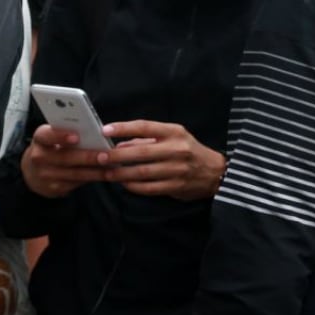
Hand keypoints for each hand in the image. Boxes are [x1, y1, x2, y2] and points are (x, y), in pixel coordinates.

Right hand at [20, 124, 112, 198]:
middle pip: (65, 157)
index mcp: (40, 139)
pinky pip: (77, 183)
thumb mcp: (52, 137)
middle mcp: (39, 157)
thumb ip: (67, 132)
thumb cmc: (50, 148)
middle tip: (106, 155)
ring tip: (112, 167)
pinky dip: (92, 178)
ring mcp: (46, 175)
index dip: (61, 136)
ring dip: (95, 171)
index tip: (77, 137)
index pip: (47, 135)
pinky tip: (105, 174)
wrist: (33, 173)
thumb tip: (94, 132)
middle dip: (88, 157)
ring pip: (74, 173)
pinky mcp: (54, 188)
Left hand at [100, 120, 226, 199]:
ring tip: (107, 173)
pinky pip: (149, 188)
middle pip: (140, 152)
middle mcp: (176, 149)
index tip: (105, 130)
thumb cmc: (188, 150)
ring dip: (121, 173)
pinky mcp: (176, 186)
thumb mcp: (173, 137)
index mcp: (174, 132)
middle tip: (99, 157)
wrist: (215, 172)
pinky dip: (133, 186)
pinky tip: (124, 183)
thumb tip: (121, 144)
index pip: (145, 127)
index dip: (124, 127)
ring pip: (142, 172)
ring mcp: (177, 169)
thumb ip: (147, 140)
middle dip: (117, 156)